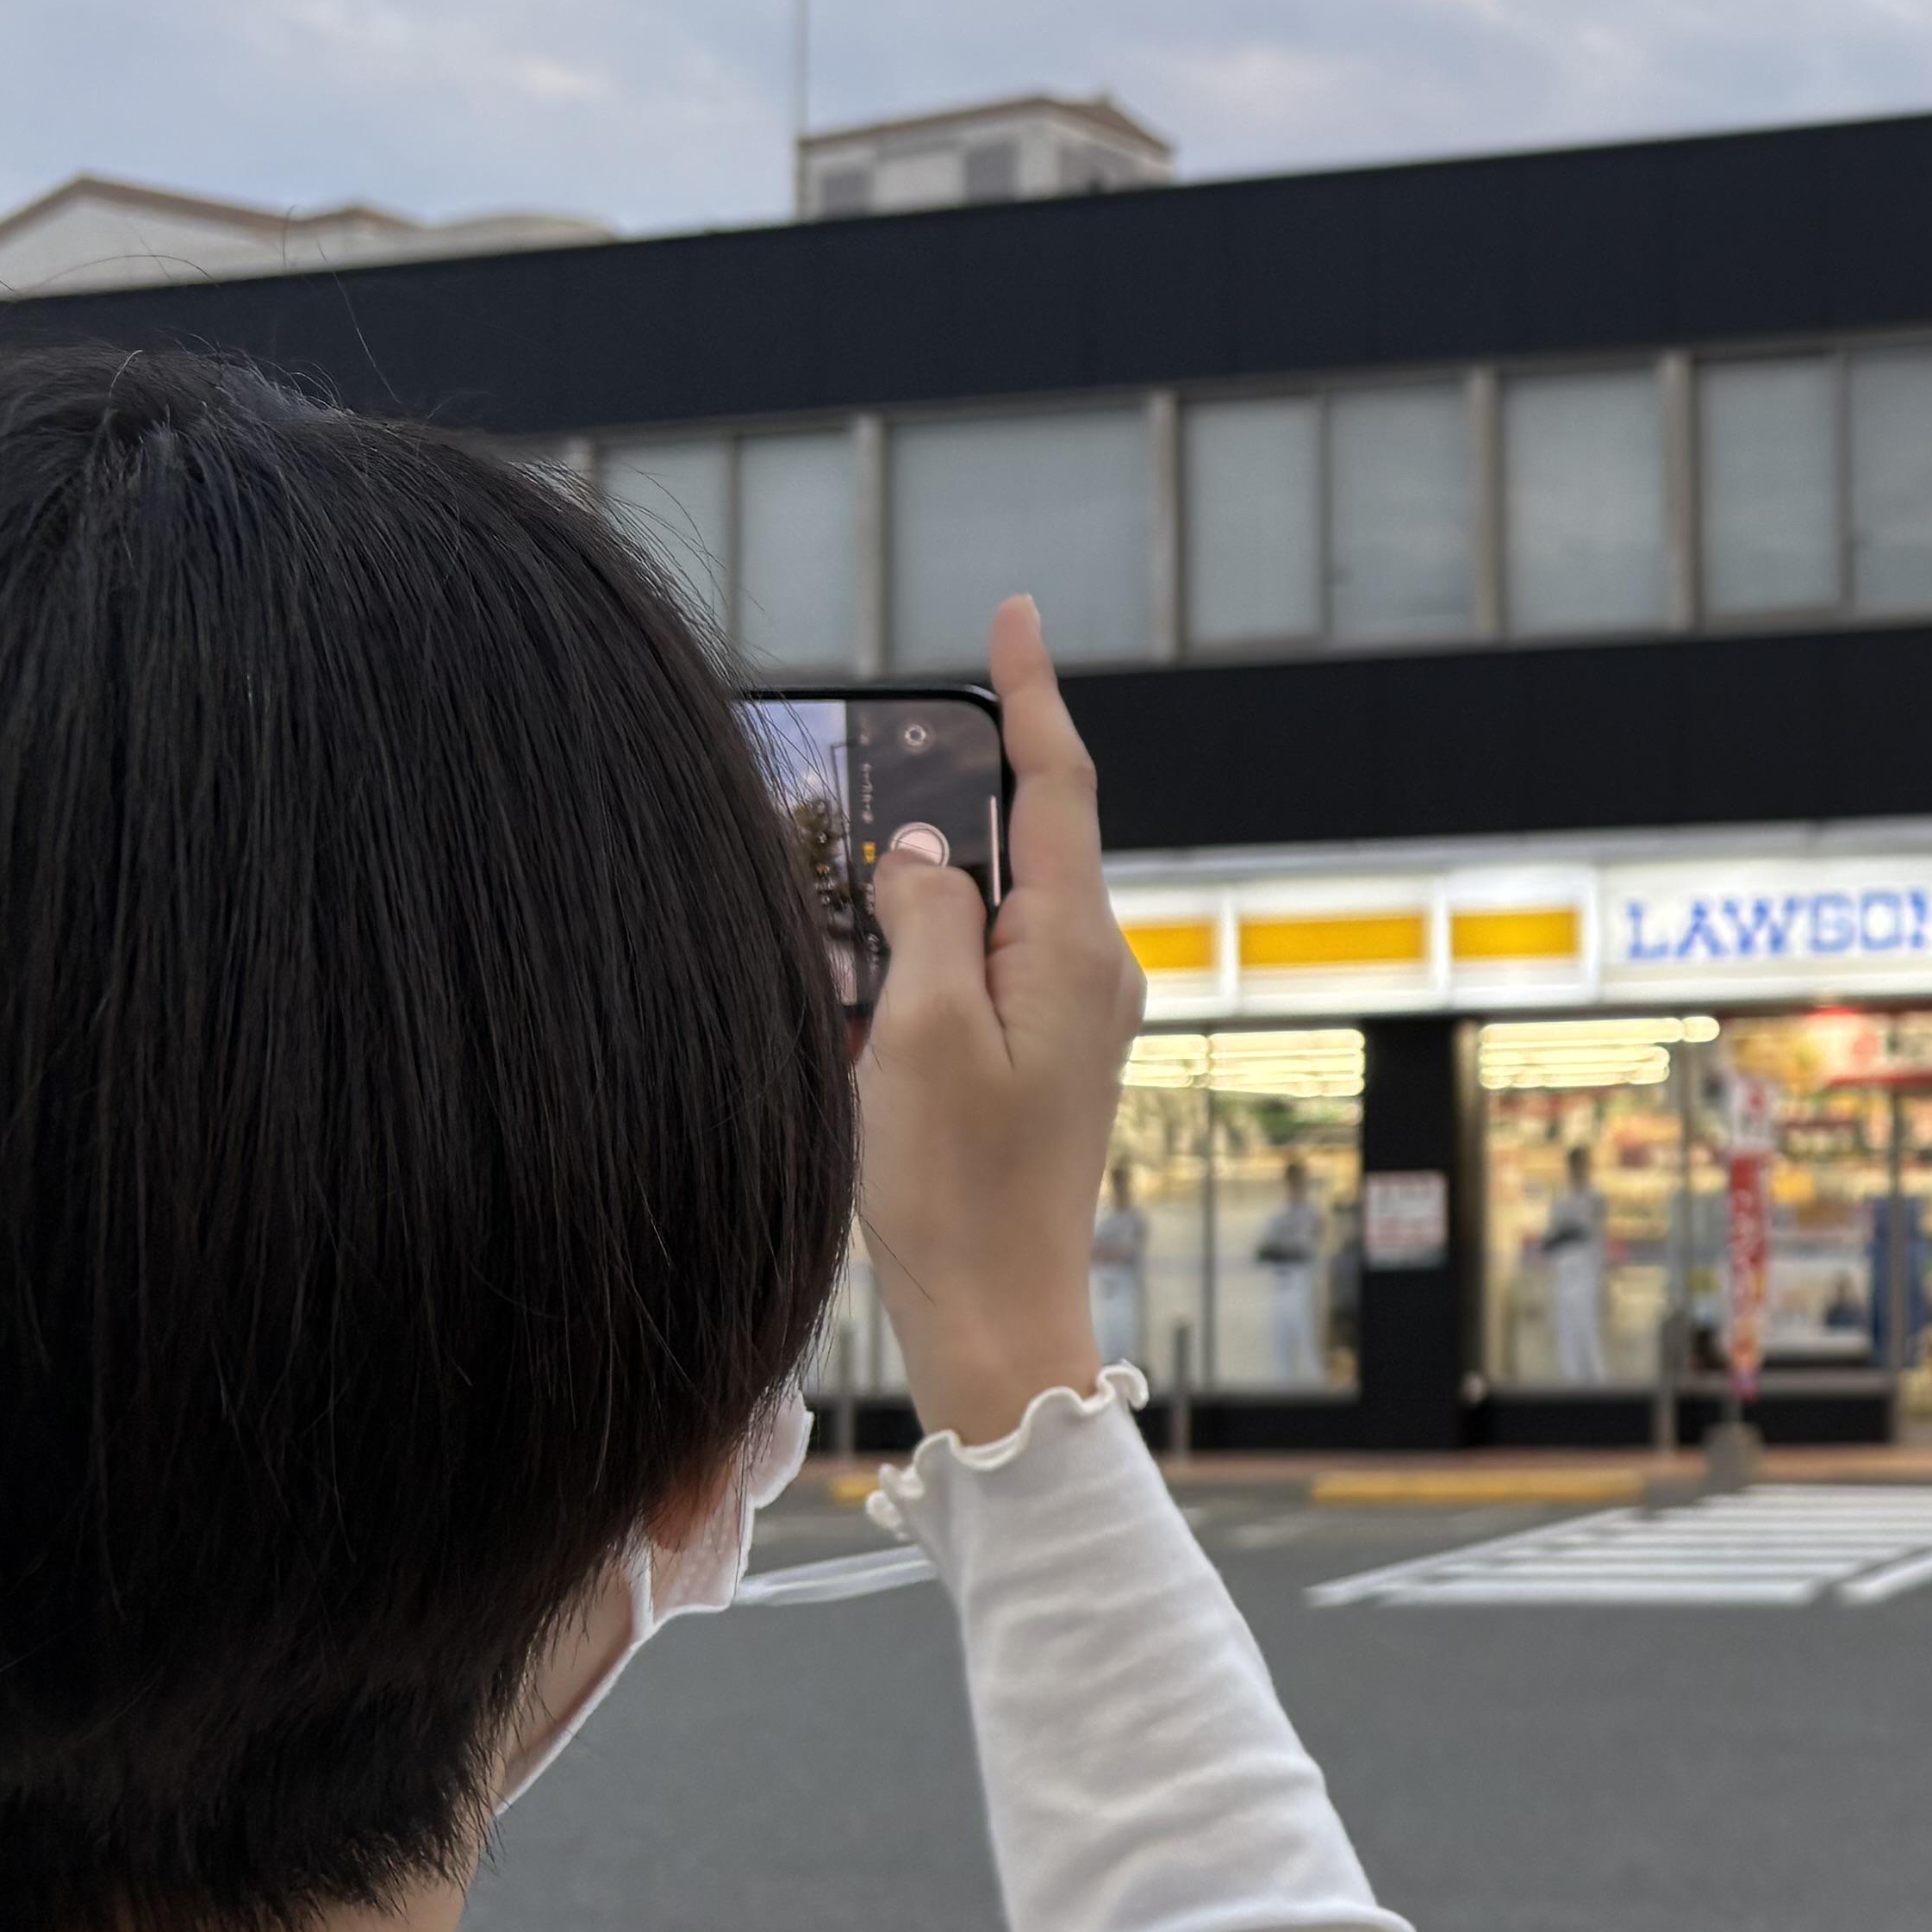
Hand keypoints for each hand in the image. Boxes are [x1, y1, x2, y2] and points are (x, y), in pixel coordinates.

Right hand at [860, 598, 1144, 1447]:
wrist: (998, 1318)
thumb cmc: (960, 1189)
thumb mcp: (920, 1035)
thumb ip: (925, 920)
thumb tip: (926, 853)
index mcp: (1077, 948)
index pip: (1060, 784)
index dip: (1031, 693)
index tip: (1014, 613)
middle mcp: (1091, 969)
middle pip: (1022, 838)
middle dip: (948, 792)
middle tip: (869, 756)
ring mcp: (1071, 1016)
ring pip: (992, 904)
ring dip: (922, 879)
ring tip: (840, 864)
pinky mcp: (1040, 1057)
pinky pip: (978, 966)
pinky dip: (920, 946)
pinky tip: (857, 956)